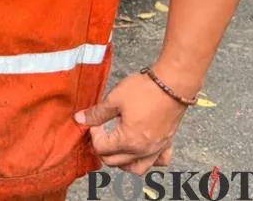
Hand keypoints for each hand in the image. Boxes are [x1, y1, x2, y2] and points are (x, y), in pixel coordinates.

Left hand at [74, 68, 189, 174]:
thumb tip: (79, 119)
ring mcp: (156, 149)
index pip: (101, 149)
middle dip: (102, 149)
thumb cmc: (145, 90)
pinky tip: (141, 149)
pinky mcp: (167, 143)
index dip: (93, 135)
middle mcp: (143, 151)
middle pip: (114, 162)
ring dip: (122, 161)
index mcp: (128, 141)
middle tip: (101, 132)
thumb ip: (96, 113)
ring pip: (135, 168)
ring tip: (116, 145)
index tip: (95, 122)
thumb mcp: (114, 99)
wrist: (173, 85)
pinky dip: (148, 160)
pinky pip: (158, 161)